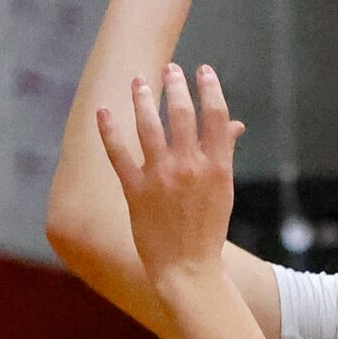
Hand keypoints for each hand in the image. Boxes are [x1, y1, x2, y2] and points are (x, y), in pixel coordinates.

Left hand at [101, 62, 242, 289]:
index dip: (209, 88)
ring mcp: (160, 177)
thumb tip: (234, 125)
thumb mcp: (224, 190)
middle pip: (181, 114)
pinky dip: (108, 131)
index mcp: (216, 166)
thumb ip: (224, 154)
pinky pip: (118, 154)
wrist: (187, 270)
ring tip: (139, 81)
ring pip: (148, 127)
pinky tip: (103, 111)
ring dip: (143, 99)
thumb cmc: (208, 230)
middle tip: (170, 68)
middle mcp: (189, 167)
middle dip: (175, 86)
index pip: (215, 115)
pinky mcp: (135, 191)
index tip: (203, 70)